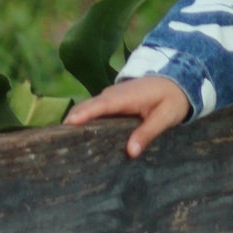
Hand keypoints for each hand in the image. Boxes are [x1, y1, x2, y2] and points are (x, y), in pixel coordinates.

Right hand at [67, 76, 190, 157]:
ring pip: (87, 109)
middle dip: (70, 122)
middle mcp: (113, 95)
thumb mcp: (166, 117)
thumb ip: (148, 132)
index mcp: (126, 97)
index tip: (67, 125)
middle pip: (86, 107)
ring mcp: (110, 97)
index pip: (101, 105)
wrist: (177, 79)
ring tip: (59, 144)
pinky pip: (92, 110)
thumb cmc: (172, 98)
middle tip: (54, 143)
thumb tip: (130, 152)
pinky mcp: (110, 102)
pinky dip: (82, 120)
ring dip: (74, 123)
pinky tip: (75, 138)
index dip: (83, 114)